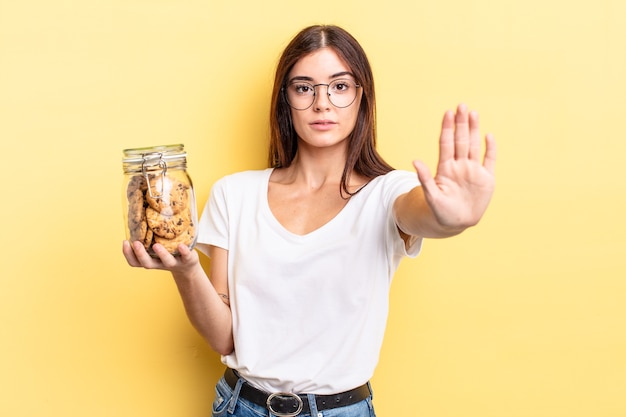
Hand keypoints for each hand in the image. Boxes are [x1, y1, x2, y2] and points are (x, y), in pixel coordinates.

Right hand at [122, 240, 199, 274]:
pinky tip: (181, 245)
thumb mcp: (158, 244)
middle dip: (140, 254)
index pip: (135, 261)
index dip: (128, 254)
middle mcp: (160, 263)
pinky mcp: (188, 260)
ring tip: (156, 245)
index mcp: (150, 259)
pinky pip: (186, 257)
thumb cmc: (169, 251)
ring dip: (161, 254)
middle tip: (135, 244)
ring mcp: (174, 262)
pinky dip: (183, 252)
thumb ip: (150, 234)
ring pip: (166, 261)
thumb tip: (141, 210)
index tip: (124, 242)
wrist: (188, 265)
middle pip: (147, 263)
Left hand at [412, 104, 495, 229]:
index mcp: (445, 168)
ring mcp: (473, 170)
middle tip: (461, 106)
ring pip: (473, 145)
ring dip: (474, 130)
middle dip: (461, 123)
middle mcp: (459, 165)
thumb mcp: (432, 196)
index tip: (448, 113)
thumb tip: (415, 161)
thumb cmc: (441, 211)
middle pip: (460, 140)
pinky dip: (490, 149)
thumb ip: (425, 179)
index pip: (446, 144)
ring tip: (473, 113)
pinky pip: (489, 160)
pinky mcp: (486, 178)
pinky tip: (488, 136)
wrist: (456, 223)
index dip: (447, 129)